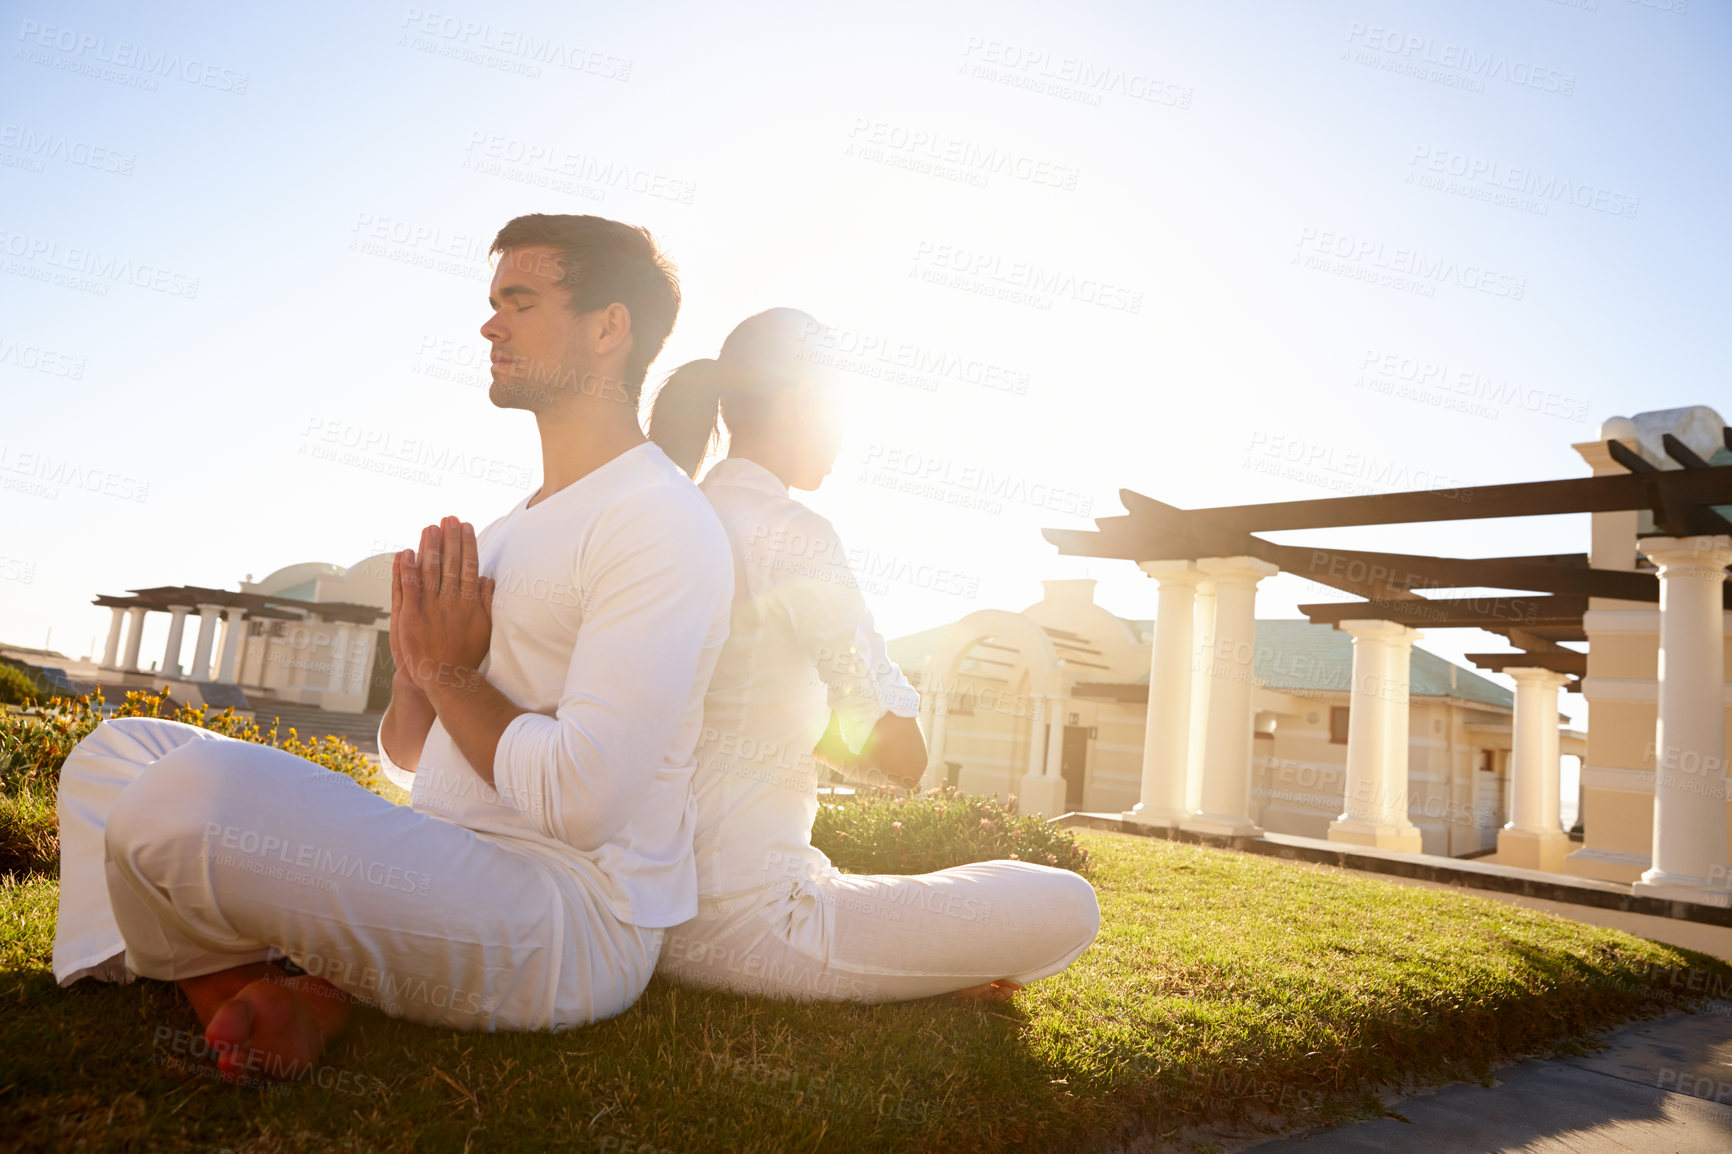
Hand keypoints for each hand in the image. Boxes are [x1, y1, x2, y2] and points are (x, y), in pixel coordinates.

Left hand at [394, 515, 495, 694]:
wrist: (446, 678)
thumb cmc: (467, 655)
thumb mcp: (485, 627)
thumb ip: (486, 601)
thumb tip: (488, 579)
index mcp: (470, 602)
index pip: (470, 565)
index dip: (467, 544)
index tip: (465, 526)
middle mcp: (452, 600)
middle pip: (451, 562)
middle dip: (450, 538)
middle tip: (448, 517)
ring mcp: (431, 607)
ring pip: (430, 570)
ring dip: (430, 547)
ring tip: (430, 527)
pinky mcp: (411, 616)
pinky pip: (409, 587)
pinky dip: (407, 569)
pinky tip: (405, 552)